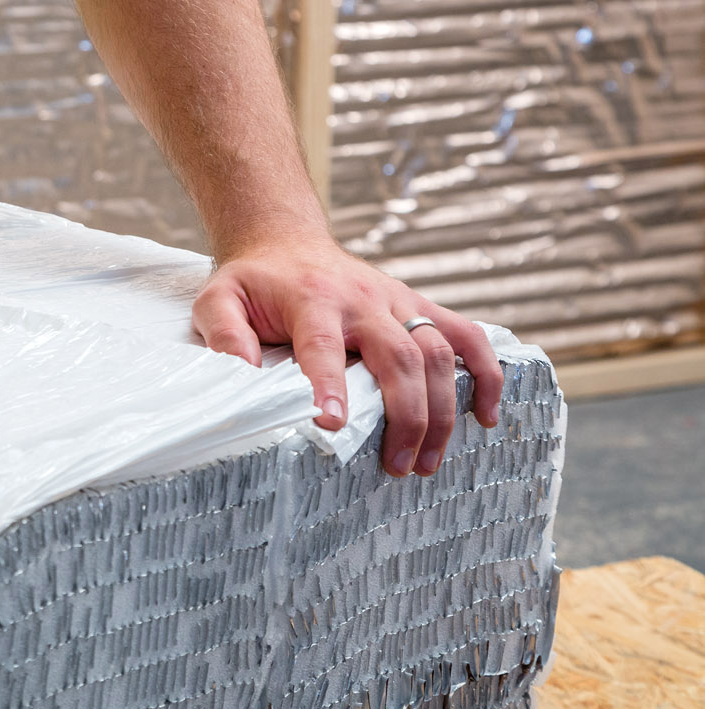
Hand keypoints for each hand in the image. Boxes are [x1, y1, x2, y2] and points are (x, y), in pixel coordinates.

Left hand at [191, 233, 502, 477]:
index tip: (331, 427)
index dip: (329, 386)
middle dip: (405, 414)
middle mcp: (362, 300)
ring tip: (427, 461)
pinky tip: (488, 415)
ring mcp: (396, 302)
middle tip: (395, 466)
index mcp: (312, 299)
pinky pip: (465, 334)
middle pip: (398, 356)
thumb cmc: (254, 282)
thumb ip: (224, 334)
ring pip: (438, 351)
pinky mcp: (417, 306)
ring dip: (443, 408)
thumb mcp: (220, 298)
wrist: (286, 242)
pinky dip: (487, 372)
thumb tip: (240, 376)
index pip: (323, 346)